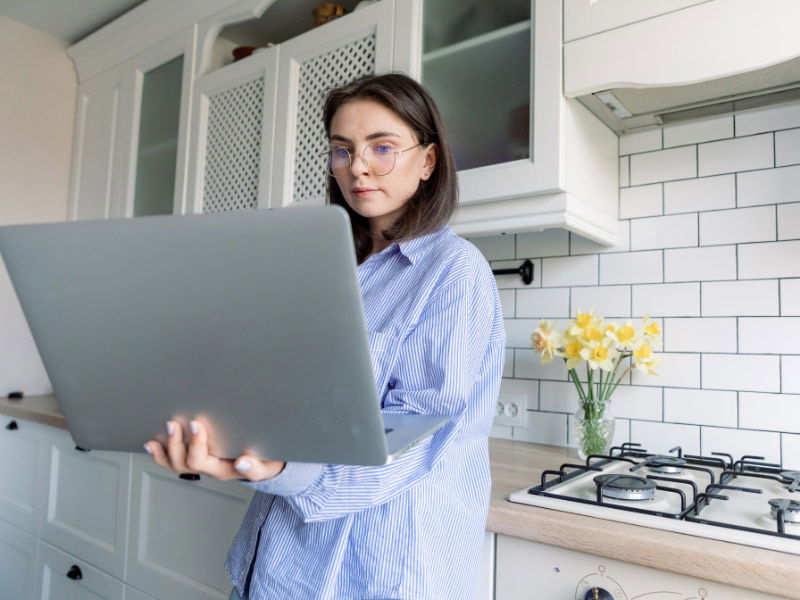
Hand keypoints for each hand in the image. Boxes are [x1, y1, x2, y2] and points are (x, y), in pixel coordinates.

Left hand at [144, 420, 284, 481]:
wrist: (265, 465)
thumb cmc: (265, 462)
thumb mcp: (266, 466)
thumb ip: (255, 467)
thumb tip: (242, 462)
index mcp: (222, 469)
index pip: (202, 460)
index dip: (196, 444)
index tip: (196, 424)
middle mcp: (209, 468)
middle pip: (184, 462)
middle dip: (176, 443)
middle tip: (175, 423)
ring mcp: (201, 464)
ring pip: (176, 463)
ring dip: (166, 448)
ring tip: (164, 430)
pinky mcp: (197, 457)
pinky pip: (173, 461)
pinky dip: (160, 453)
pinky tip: (153, 444)